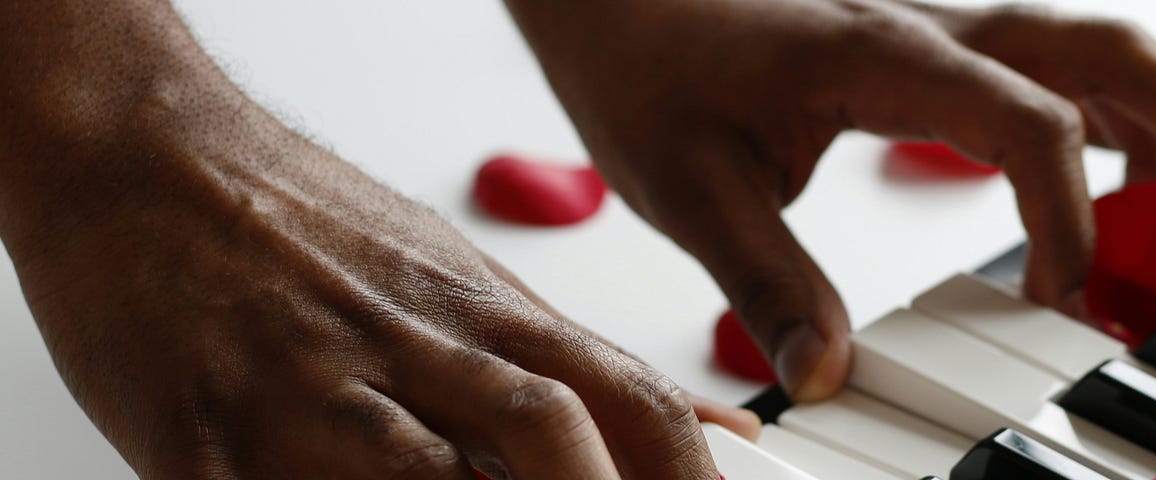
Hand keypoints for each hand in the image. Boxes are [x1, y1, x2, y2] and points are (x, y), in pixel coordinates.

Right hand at [0, 7, 753, 475]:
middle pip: (545, 437)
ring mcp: (307, 396)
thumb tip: (701, 428)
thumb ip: (574, 363)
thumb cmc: (306, 227)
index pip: (622, 396)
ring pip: (419, 479)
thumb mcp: (464, 278)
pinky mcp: (200, 439)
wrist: (145, 157)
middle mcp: (410, 351)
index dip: (688, 473)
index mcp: (481, 314)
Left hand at [509, 0, 1155, 400]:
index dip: (1069, 218)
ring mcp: (937, 29)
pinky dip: (1109, 115)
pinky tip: (1123, 170)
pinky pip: (1049, 66)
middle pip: (1106, 51)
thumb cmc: (646, 67)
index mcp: (882, 55)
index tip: (1066, 302)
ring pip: (1093, 50)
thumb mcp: (692, 187)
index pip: (1025, 124)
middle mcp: (931, 28)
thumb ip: (766, 282)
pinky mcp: (927, 46)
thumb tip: (827, 376)